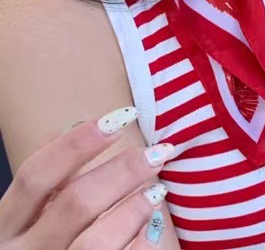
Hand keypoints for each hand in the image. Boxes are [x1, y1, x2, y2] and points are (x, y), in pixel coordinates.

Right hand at [0, 107, 170, 248]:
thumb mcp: (25, 221)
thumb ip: (46, 181)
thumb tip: (70, 126)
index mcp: (4, 228)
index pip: (36, 175)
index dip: (77, 143)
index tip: (121, 117)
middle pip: (76, 202)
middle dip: (124, 171)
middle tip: (159, 152)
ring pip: (96, 241)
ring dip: (133, 210)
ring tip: (156, 193)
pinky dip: (139, 245)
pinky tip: (151, 230)